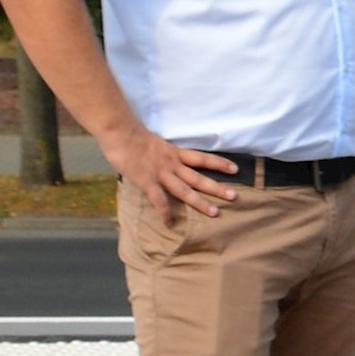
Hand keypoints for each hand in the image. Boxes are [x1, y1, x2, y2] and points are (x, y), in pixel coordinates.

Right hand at [102, 119, 240, 220]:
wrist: (119, 132)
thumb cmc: (131, 135)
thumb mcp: (154, 143)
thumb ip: (161, 154)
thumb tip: (161, 161)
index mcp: (174, 153)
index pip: (202, 158)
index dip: (219, 163)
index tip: (235, 169)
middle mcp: (172, 164)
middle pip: (199, 178)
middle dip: (217, 188)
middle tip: (235, 196)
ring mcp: (161, 174)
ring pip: (185, 191)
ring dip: (200, 203)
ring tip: (215, 213)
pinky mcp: (147, 182)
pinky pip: (159, 200)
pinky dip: (165, 213)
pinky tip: (170, 223)